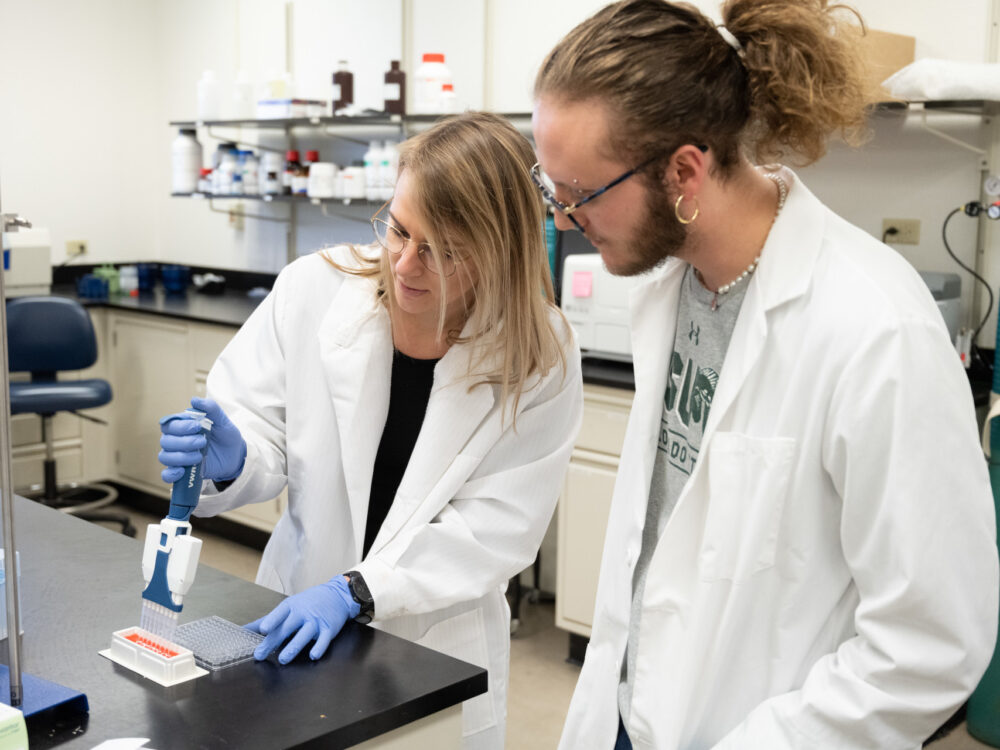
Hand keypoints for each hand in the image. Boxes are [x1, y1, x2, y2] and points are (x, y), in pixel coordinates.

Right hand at [158, 396, 246, 482]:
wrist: (235, 455)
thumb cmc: (226, 435)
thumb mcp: (222, 421)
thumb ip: (211, 409)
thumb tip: (194, 400)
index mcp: (182, 426)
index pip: (169, 425)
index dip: (180, 427)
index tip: (197, 427)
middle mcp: (176, 441)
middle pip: (166, 441)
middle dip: (183, 442)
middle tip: (202, 442)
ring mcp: (177, 456)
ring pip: (165, 456)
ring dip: (180, 457)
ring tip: (199, 456)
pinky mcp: (181, 471)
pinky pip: (166, 474)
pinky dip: (170, 474)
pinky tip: (181, 471)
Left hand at [246, 576, 360, 663]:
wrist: (337, 595)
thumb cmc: (307, 603)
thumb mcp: (288, 607)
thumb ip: (267, 619)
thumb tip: (242, 630)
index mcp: (291, 606)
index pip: (280, 613)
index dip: (272, 621)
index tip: (262, 629)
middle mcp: (303, 612)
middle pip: (287, 627)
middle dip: (274, 640)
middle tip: (260, 654)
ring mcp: (317, 621)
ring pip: (304, 634)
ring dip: (293, 647)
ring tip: (283, 659)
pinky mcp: (329, 629)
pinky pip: (324, 639)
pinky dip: (319, 647)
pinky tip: (313, 655)